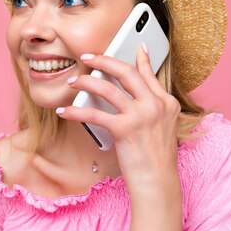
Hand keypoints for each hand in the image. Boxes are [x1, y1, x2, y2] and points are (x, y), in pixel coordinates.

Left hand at [56, 44, 180, 197]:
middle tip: (87, 56)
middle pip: (126, 72)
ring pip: (108, 88)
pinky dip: (75, 110)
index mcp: (167, 103)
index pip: (149, 74)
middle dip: (104, 60)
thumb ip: (152, 109)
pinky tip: (64, 110)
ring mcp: (141, 116)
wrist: (158, 183)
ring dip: (86, 82)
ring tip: (73, 82)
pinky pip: (94, 113)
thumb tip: (135, 98)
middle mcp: (156, 105)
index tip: (136, 47)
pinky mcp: (125, 129)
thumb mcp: (163, 129)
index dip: (140, 59)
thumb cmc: (157, 161)